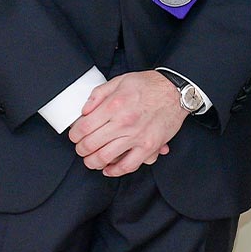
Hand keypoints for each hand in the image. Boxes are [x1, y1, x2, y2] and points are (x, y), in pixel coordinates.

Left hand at [68, 71, 182, 177]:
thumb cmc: (149, 85)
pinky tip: (108, 168)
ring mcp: (136, 137)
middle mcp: (123, 122)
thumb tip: (84, 111)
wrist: (176, 91)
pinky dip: (114, 171)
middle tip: (81, 148)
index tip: (75, 135)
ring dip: (92, 162)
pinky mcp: (149, 147)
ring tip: (91, 159)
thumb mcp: (120, 80)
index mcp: (114, 105)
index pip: (83, 128)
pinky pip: (127, 166)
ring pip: (104, 158)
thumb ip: (98, 94)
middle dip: (80, 149)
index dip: (74, 135)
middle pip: (90, 145)